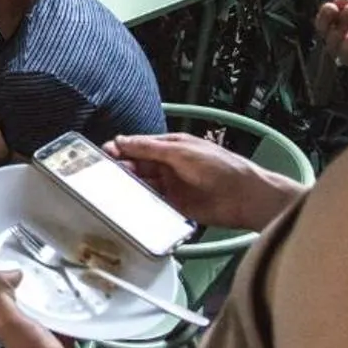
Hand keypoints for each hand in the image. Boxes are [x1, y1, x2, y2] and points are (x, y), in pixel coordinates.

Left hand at [0, 271, 93, 347]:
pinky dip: (73, 313)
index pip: (5, 293)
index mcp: (7, 322)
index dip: (11, 275)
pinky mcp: (65, 345)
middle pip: (29, 300)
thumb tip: (7, 270)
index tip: (25, 256)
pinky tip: (82, 304)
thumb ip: (1, 294)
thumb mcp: (10, 320)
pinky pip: (68, 323)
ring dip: (58, 297)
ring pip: (49, 310)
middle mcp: (24, 330)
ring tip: (69, 279)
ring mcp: (45, 338)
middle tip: (53, 264)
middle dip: (39, 283)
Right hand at [105, 132, 301, 233]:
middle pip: (137, 166)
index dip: (120, 149)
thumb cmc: (221, 168)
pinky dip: (141, 204)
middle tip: (104, 175)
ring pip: (143, 186)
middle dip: (121, 169)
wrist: (245, 197)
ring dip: (129, 188)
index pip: (138, 146)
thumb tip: (123, 141)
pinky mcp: (175, 206)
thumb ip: (150, 148)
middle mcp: (169, 166)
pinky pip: (153, 204)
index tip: (103, 154)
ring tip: (113, 191)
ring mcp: (172, 186)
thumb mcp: (182, 152)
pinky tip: (130, 206)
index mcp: (171, 147)